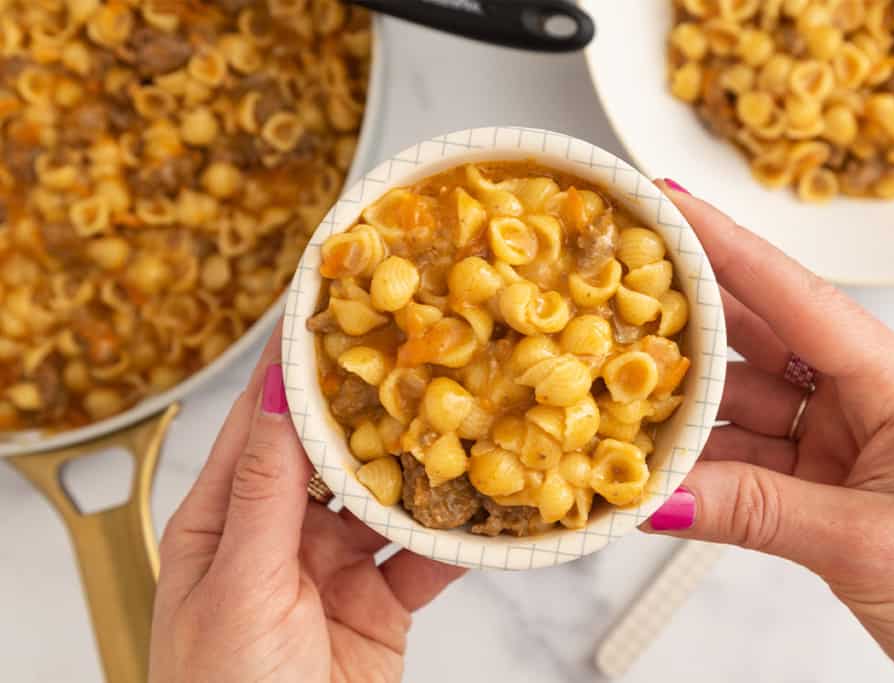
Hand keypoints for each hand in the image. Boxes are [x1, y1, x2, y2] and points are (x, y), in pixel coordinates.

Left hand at [150, 324, 463, 682]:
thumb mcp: (239, 585)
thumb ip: (267, 490)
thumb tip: (279, 394)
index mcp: (223, 520)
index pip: (261, 422)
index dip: (293, 363)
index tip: (331, 304)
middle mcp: (279, 535)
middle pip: (332, 452)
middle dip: (373, 404)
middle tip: (419, 347)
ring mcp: (333, 569)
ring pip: (386, 499)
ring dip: (422, 465)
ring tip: (463, 411)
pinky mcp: (381, 606)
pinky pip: (424, 558)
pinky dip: (457, 537)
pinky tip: (487, 506)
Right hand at [644, 182, 893, 682]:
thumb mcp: (866, 547)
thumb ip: (754, 513)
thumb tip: (661, 495)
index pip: (800, 298)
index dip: (728, 244)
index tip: (671, 201)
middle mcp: (874, 399)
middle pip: (763, 338)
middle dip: (690, 315)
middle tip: (620, 289)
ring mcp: (848, 440)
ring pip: (747, 402)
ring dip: (687, 406)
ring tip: (621, 399)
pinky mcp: (828, 481)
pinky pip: (750, 455)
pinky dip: (704, 462)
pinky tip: (661, 465)